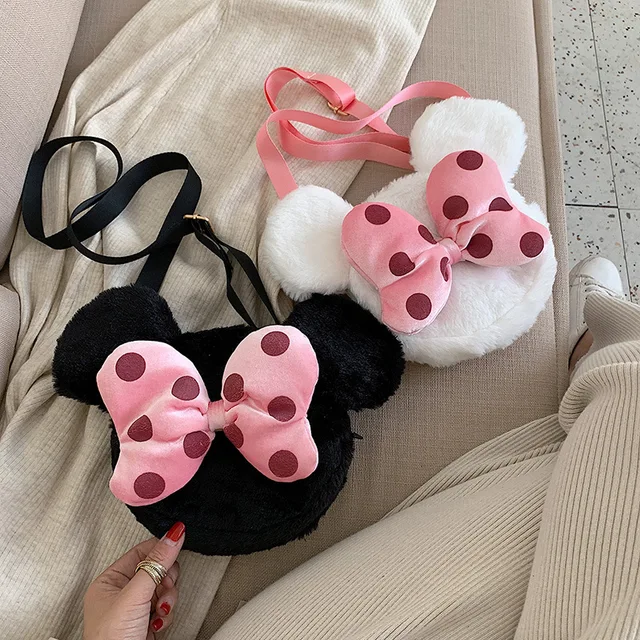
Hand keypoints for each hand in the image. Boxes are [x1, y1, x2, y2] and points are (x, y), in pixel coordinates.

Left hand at [83, 522, 185, 638]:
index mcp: (109, 581)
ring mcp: (134, 608)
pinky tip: (158, 623)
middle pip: (156, 570)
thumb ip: (156, 563)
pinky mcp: (146, 622)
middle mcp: (121, 593)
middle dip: (166, 581)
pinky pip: (164, 607)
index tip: (178, 545)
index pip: (141, 552)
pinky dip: (166, 614)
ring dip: (168, 599)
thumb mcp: (135, 595)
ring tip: (160, 611)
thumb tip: (173, 535)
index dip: (160, 552)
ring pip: (164, 589)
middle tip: (164, 589)